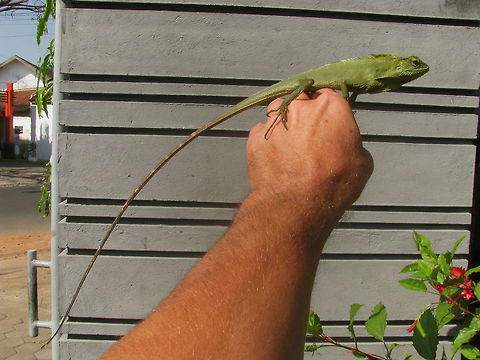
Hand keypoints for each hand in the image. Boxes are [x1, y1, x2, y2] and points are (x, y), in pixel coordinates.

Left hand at [246, 89, 372, 216]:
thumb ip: (351, 141)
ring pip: (277, 111)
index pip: (327, 94)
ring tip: (289, 147)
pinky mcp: (255, 137)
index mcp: (330, 106)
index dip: (327, 110)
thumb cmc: (333, 184)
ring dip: (283, 123)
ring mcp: (274, 120)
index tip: (327, 124)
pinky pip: (261, 133)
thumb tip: (344, 143)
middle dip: (303, 113)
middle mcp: (300, 106)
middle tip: (307, 136)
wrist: (297, 204)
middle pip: (300, 99)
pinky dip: (267, 143)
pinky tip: (275, 159)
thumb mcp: (361, 163)